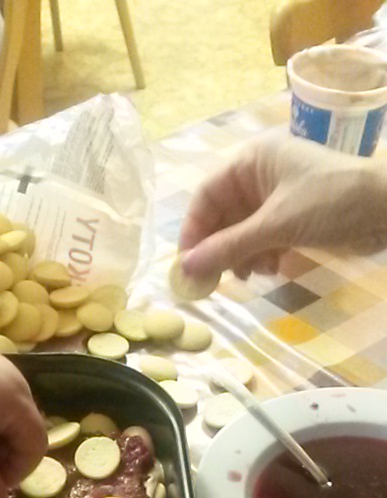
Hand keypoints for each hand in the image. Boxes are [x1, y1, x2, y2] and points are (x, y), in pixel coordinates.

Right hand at [179, 131, 386, 281]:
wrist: (386, 209)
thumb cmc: (330, 203)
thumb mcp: (276, 225)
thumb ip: (230, 247)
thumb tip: (186, 268)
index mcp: (253, 160)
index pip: (207, 194)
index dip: (194, 230)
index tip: (187, 264)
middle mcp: (261, 174)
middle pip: (223, 215)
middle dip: (219, 248)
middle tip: (213, 281)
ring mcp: (278, 196)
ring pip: (242, 230)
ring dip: (242, 255)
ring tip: (252, 274)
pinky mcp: (294, 216)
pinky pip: (263, 238)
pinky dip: (262, 255)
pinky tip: (272, 268)